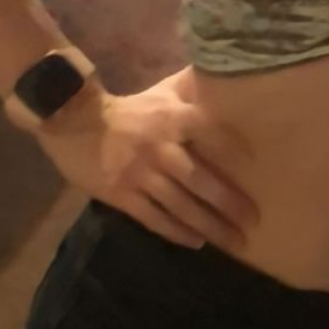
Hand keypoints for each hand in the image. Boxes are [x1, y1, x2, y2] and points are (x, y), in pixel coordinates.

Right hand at [33, 71, 258, 250]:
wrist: (74, 122)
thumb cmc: (127, 110)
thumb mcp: (160, 95)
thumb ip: (188, 98)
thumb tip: (221, 87)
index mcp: (170, 118)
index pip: (208, 129)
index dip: (232, 145)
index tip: (255, 161)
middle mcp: (159, 147)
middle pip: (199, 179)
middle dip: (228, 201)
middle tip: (253, 219)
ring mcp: (139, 174)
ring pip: (180, 204)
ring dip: (209, 224)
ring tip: (233, 240)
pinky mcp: (122, 195)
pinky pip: (154, 218)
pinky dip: (177, 232)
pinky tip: (197, 242)